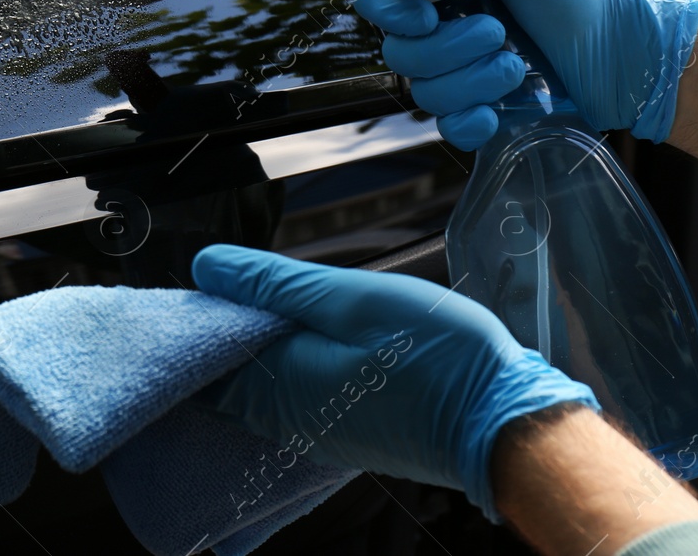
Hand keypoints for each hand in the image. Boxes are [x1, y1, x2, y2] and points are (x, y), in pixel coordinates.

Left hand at [191, 244, 598, 518]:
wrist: (504, 426)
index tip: (198, 278)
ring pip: (249, 385)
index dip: (194, 310)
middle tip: (222, 284)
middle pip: (219, 371)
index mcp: (278, 379)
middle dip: (212, 329)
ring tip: (253, 303)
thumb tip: (209, 267)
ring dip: (243, 346)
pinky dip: (272, 366)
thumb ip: (275, 283)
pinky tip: (290, 338)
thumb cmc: (441, 359)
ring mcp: (309, 428)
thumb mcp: (353, 299)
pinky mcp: (336, 430)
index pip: (202, 349)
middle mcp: (283, 415)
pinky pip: (279, 399)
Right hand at [349, 0, 697, 149]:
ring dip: (473, 81)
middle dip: (449, 47)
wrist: (626, 51)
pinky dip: (471, 121)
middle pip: (398, 53)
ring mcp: (460, 76)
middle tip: (498, 32)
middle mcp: (443, 30)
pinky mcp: (480, 115)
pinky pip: (447, 129)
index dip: (389, 12)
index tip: (425, 14)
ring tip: (518, 66)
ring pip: (424, 93)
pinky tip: (500, 108)